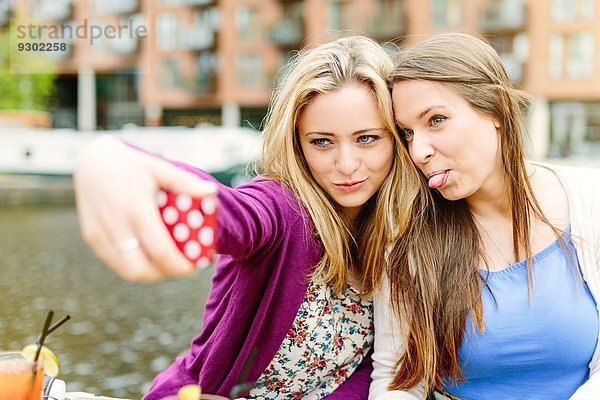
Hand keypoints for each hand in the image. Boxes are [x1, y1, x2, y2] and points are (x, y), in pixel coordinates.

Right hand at [74, 135, 217, 280]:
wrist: (92, 161)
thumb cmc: (133, 165)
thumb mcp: (160, 168)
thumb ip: (185, 183)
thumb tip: (212, 192)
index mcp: (136, 209)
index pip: (161, 252)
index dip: (180, 266)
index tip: (195, 267)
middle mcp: (115, 225)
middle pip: (141, 270)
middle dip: (166, 273)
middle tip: (183, 267)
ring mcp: (99, 233)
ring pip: (127, 270)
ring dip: (150, 272)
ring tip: (168, 262)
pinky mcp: (91, 237)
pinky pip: (115, 261)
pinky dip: (134, 263)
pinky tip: (148, 254)